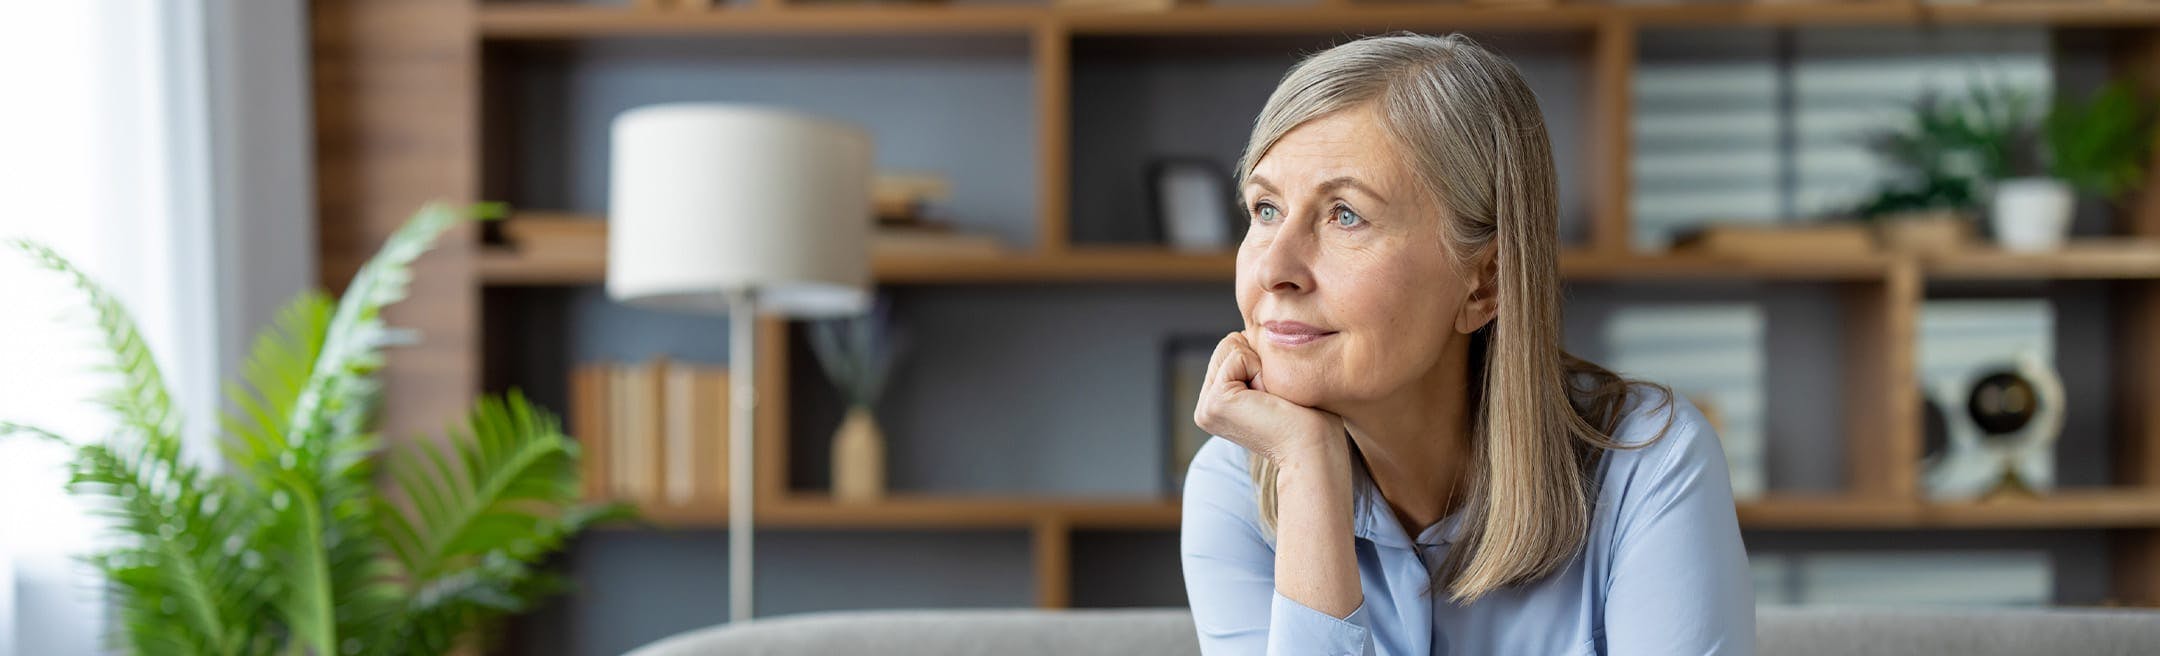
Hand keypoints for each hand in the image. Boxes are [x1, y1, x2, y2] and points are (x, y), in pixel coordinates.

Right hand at [1192, 330, 1343, 465]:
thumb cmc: (1309, 417)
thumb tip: (1251, 331)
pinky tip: (1269, 400)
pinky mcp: (1214, 403)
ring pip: (1231, 345)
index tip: (1275, 395)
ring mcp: (1206, 407)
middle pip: (1229, 343)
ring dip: (1261, 366)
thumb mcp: (1275, 380)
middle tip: (1274, 397)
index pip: (1233, 348)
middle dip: (1259, 361)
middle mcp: (1205, 407)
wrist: (1314, 449)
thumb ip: (1257, 359)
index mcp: (1217, 403)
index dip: (1263, 360)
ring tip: (1272, 399)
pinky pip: (1238, 356)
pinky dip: (1260, 370)